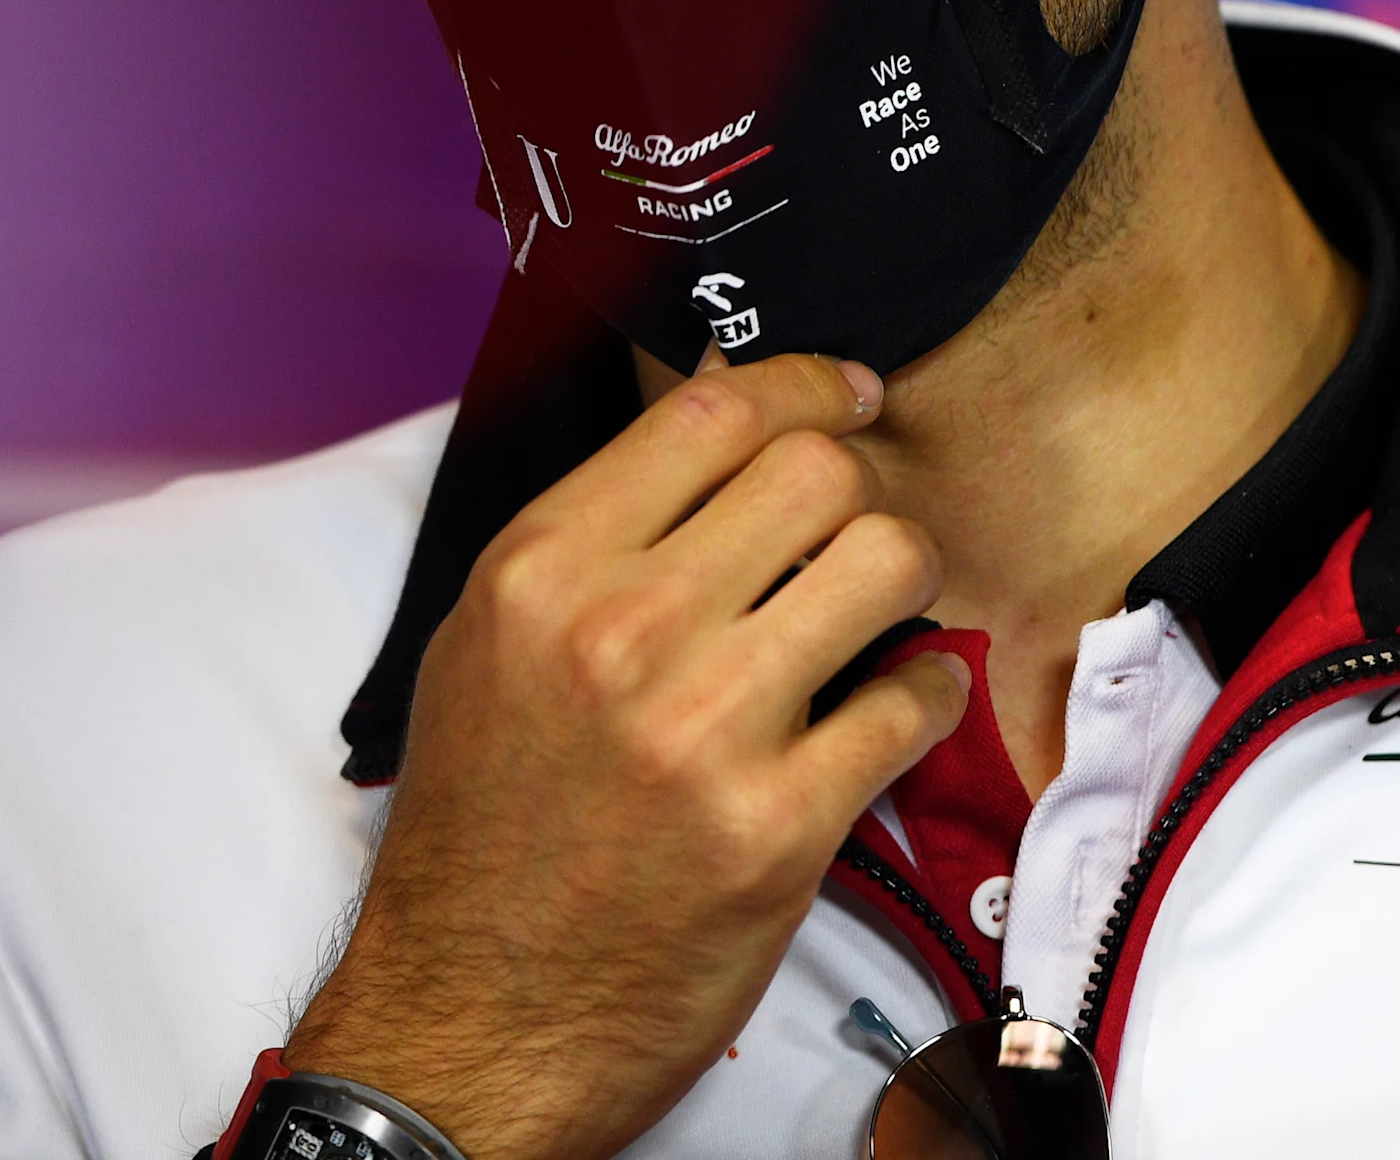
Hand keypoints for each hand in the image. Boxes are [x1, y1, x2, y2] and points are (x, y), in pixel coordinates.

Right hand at [282, 352, 968, 1159]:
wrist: (473, 1012)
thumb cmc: (483, 828)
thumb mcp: (486, 645)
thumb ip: (591, 540)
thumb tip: (712, 437)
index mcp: (541, 570)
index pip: (710, 416)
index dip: (801, 385)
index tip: (844, 395)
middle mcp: (621, 631)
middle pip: (813, 473)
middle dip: (860, 485)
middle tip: (862, 524)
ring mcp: (706, 729)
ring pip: (884, 562)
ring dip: (908, 575)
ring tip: (888, 609)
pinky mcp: (779, 827)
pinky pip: (912, 700)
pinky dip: (926, 689)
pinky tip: (894, 703)